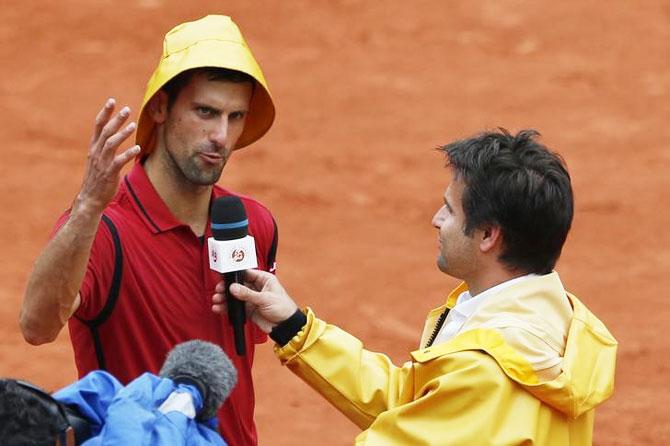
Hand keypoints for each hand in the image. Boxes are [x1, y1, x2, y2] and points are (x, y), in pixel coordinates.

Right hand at [74, 98, 139, 213]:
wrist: (90, 198)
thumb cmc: (97, 179)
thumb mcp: (98, 160)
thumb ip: (103, 148)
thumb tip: (110, 136)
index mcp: (94, 148)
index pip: (98, 126)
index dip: (105, 113)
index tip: (112, 101)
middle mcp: (96, 152)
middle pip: (106, 131)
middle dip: (115, 119)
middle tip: (126, 109)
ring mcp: (102, 162)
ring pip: (111, 144)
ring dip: (122, 133)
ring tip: (133, 125)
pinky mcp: (109, 173)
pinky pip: (118, 161)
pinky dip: (127, 153)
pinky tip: (137, 148)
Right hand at [212, 269, 297, 333]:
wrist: (286, 326)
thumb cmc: (283, 308)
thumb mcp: (265, 298)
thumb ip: (248, 293)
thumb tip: (233, 288)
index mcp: (264, 280)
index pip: (246, 273)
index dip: (235, 275)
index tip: (225, 278)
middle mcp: (257, 288)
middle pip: (238, 285)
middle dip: (228, 288)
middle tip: (219, 290)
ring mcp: (252, 299)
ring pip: (236, 296)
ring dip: (226, 298)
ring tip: (217, 300)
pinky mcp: (249, 310)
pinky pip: (236, 307)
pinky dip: (228, 308)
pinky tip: (220, 308)